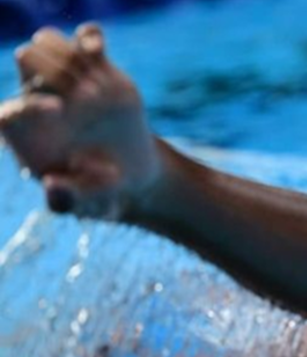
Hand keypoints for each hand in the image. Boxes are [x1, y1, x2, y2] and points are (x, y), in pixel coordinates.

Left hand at [0, 24, 160, 218]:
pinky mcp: (97, 69)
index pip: (10, 109)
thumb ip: (66, 201)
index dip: (29, 105)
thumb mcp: (87, 204)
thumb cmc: (99, 191)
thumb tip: (51, 184)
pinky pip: (85, 38)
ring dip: (74, 58)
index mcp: (25, 132)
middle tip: (91, 101)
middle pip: (28, 59)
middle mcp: (39, 98)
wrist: (129, 173)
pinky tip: (97, 50)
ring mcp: (67, 80)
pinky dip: (90, 37)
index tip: (59, 112)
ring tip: (99, 91)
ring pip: (50, 42)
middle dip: (57, 74)